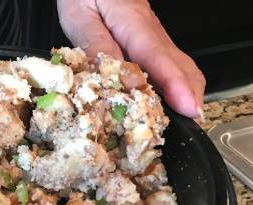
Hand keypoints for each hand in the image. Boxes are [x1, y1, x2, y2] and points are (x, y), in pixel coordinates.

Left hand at [57, 0, 204, 117]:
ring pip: (176, 62)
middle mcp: (149, 29)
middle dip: (189, 92)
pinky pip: (165, 61)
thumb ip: (94, 42)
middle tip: (193, 122)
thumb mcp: (80, 15)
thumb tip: (110, 74)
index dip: (173, 84)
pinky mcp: (146, 37)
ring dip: (184, 89)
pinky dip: (172, 82)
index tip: (187, 105)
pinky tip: (167, 99)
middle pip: (178, 62)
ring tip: (185, 116)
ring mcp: (151, 33)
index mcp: (132, 22)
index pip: (157, 57)